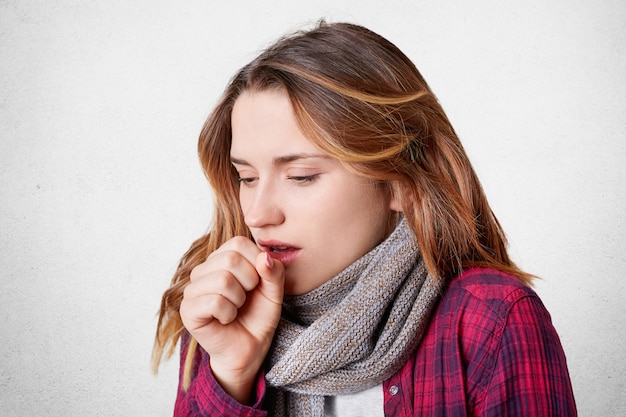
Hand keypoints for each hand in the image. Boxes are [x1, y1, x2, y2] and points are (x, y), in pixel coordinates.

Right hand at [179, 236, 284, 402]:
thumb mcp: (274, 291)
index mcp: (221, 258)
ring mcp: (192, 289)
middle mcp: (203, 270)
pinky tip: (226, 319)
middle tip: (246, 298)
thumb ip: (274, 272)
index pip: (238, 242)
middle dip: (249, 282)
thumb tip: (264, 257)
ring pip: (222, 281)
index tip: (257, 282)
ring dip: (238, 300)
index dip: (256, 262)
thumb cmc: (258, 316)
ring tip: (236, 309)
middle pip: (230, 260)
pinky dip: (228, 314)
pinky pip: (214, 302)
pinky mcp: (188, 310)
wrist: (249, 348)